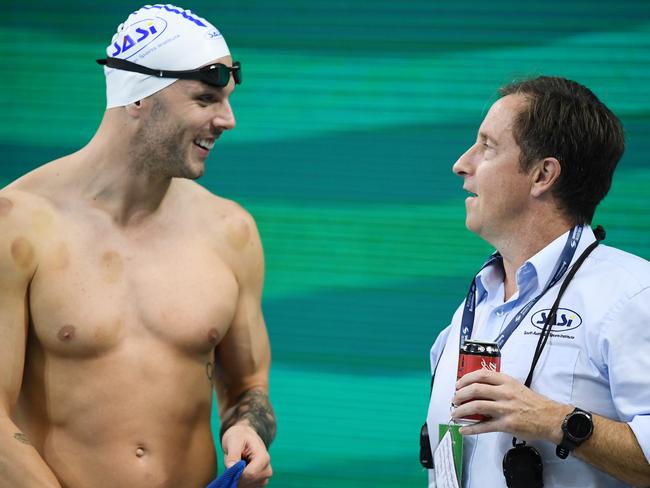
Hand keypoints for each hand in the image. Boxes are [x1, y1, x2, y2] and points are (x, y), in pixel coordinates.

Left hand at [222, 423, 272, 486]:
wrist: (244, 437)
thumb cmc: (239, 437)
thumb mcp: (233, 441)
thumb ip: (233, 455)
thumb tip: (230, 468)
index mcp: (263, 457)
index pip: (250, 474)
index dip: (237, 473)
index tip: (230, 465)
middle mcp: (267, 469)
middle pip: (248, 481)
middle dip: (236, 474)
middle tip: (233, 461)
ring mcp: (264, 477)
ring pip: (247, 486)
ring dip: (238, 478)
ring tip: (237, 465)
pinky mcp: (260, 483)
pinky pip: (247, 487)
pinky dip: (240, 482)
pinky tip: (239, 472)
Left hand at [451, 369, 571, 442]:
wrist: (550, 418)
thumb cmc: (533, 403)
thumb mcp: (516, 387)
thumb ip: (499, 386)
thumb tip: (477, 389)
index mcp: (506, 381)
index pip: (481, 374)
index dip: (466, 379)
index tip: (458, 384)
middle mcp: (505, 393)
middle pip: (475, 389)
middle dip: (460, 395)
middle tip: (455, 399)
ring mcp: (505, 409)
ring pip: (476, 406)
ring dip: (462, 410)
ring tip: (455, 413)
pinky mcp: (506, 424)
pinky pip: (484, 426)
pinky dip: (471, 429)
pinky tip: (463, 430)